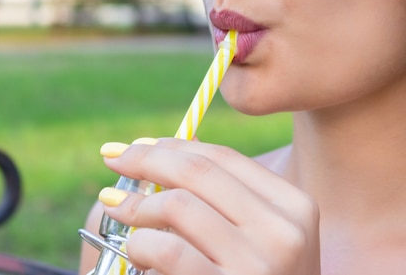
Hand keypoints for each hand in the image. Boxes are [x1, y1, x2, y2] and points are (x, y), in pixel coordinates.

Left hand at [98, 138, 320, 274]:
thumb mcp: (259, 236)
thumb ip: (224, 193)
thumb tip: (178, 142)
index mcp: (294, 206)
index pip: (222, 158)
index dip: (171, 145)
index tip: (134, 146)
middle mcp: (283, 231)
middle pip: (198, 172)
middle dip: (145, 159)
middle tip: (112, 158)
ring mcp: (258, 265)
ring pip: (179, 205)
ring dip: (137, 205)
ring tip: (117, 210)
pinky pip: (168, 251)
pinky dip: (140, 244)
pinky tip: (133, 249)